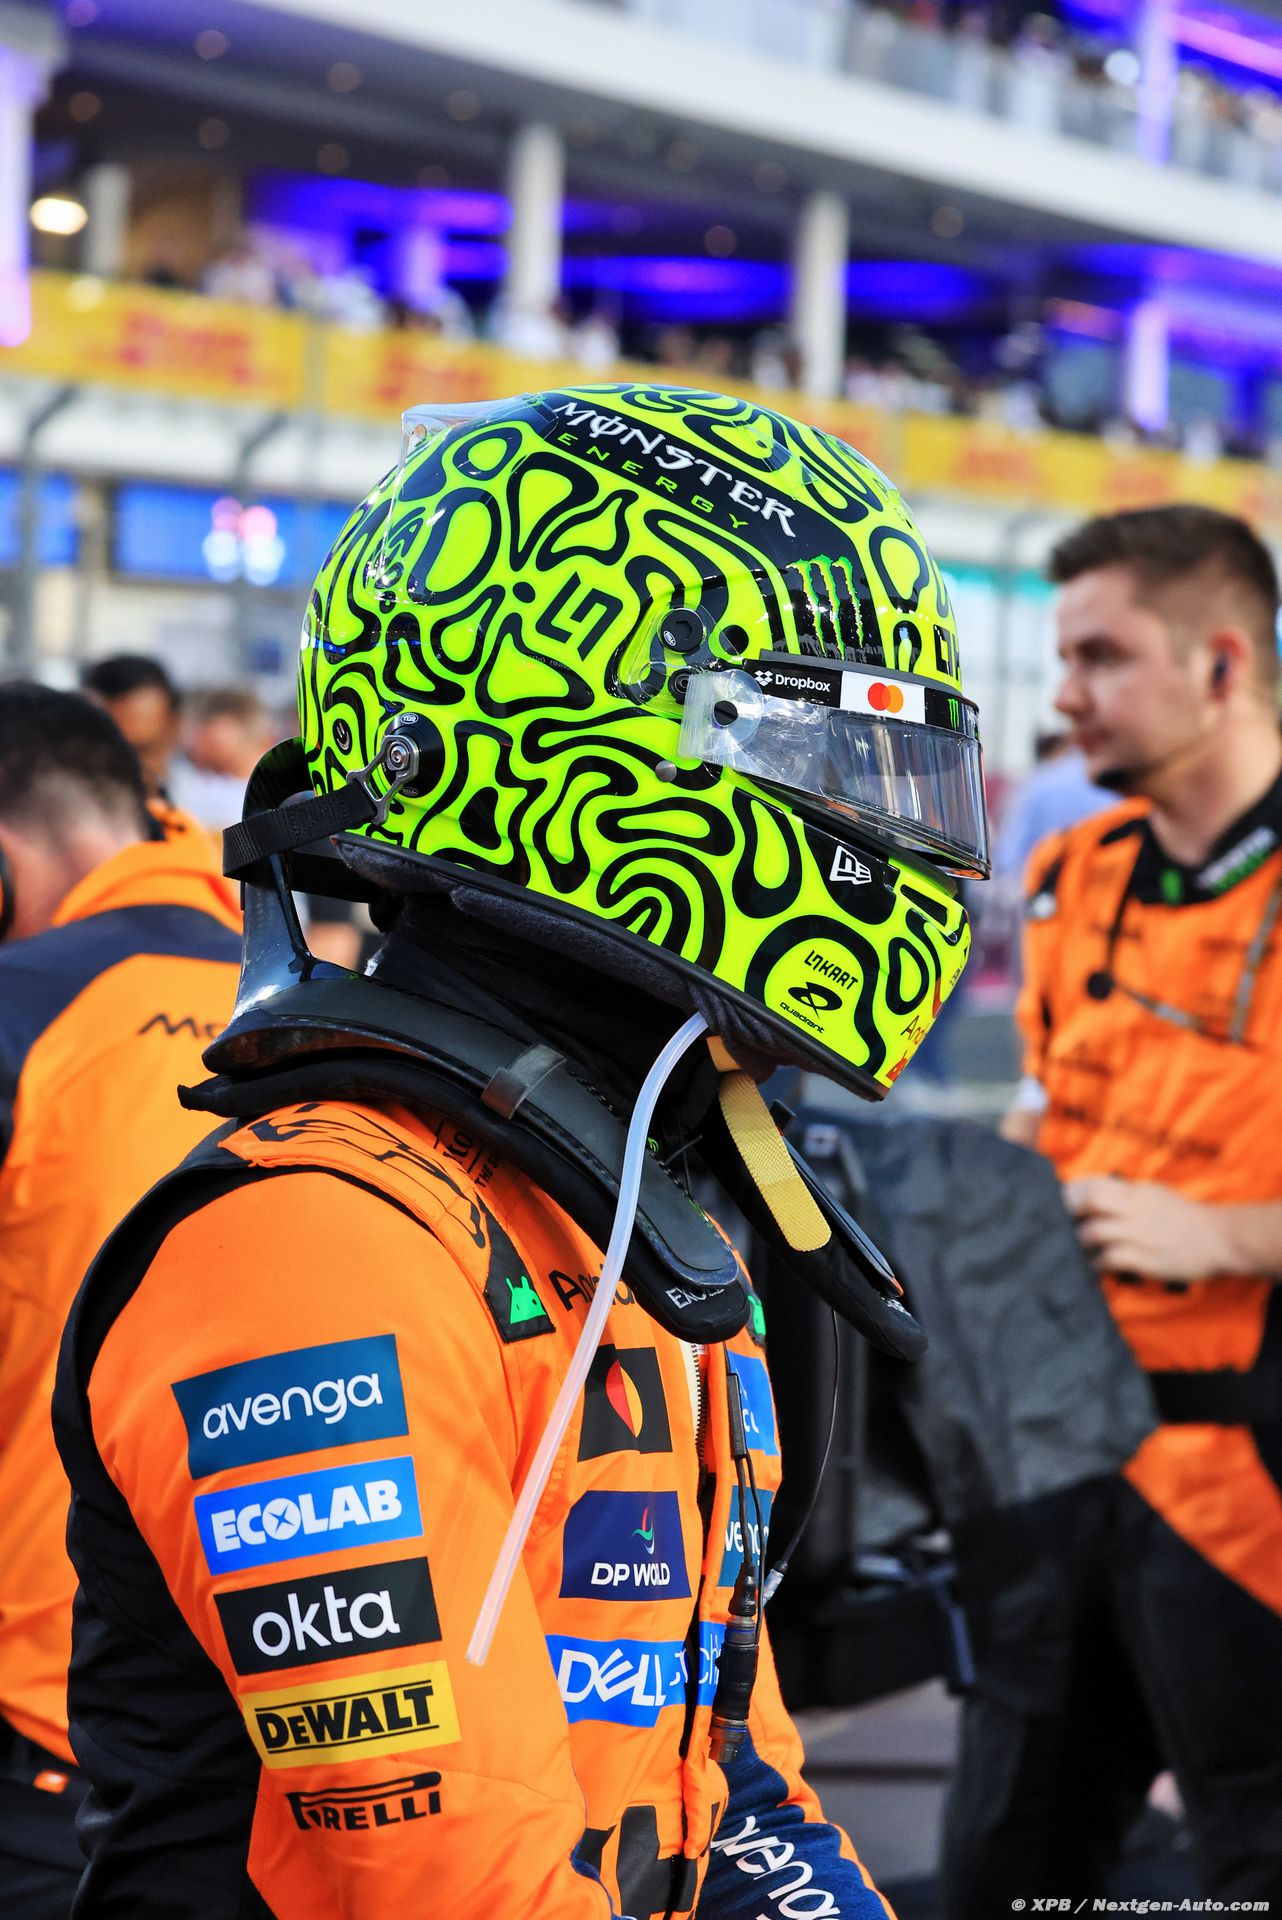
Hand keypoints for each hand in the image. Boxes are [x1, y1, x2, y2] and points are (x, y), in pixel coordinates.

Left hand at [1064, 1177, 1230, 1282]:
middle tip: (1057, 1226)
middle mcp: (1136, 1208)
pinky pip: (1110, 1259)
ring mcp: (1141, 1234)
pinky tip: (1094, 1267)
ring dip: (1079, 1242)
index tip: (1057, 1203)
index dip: (1071, 1192)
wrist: (1219, 1238)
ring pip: (1095, 1232)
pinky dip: (1096, 1264)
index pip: (1094, 1182)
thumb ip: (1123, 1193)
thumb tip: (1087, 1193)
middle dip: (1068, 1212)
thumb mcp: (1153, 1194)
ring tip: (1075, 1249)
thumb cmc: (1181, 1217)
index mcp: (1136, 1191)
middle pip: (1090, 1200)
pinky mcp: (1147, 1259)